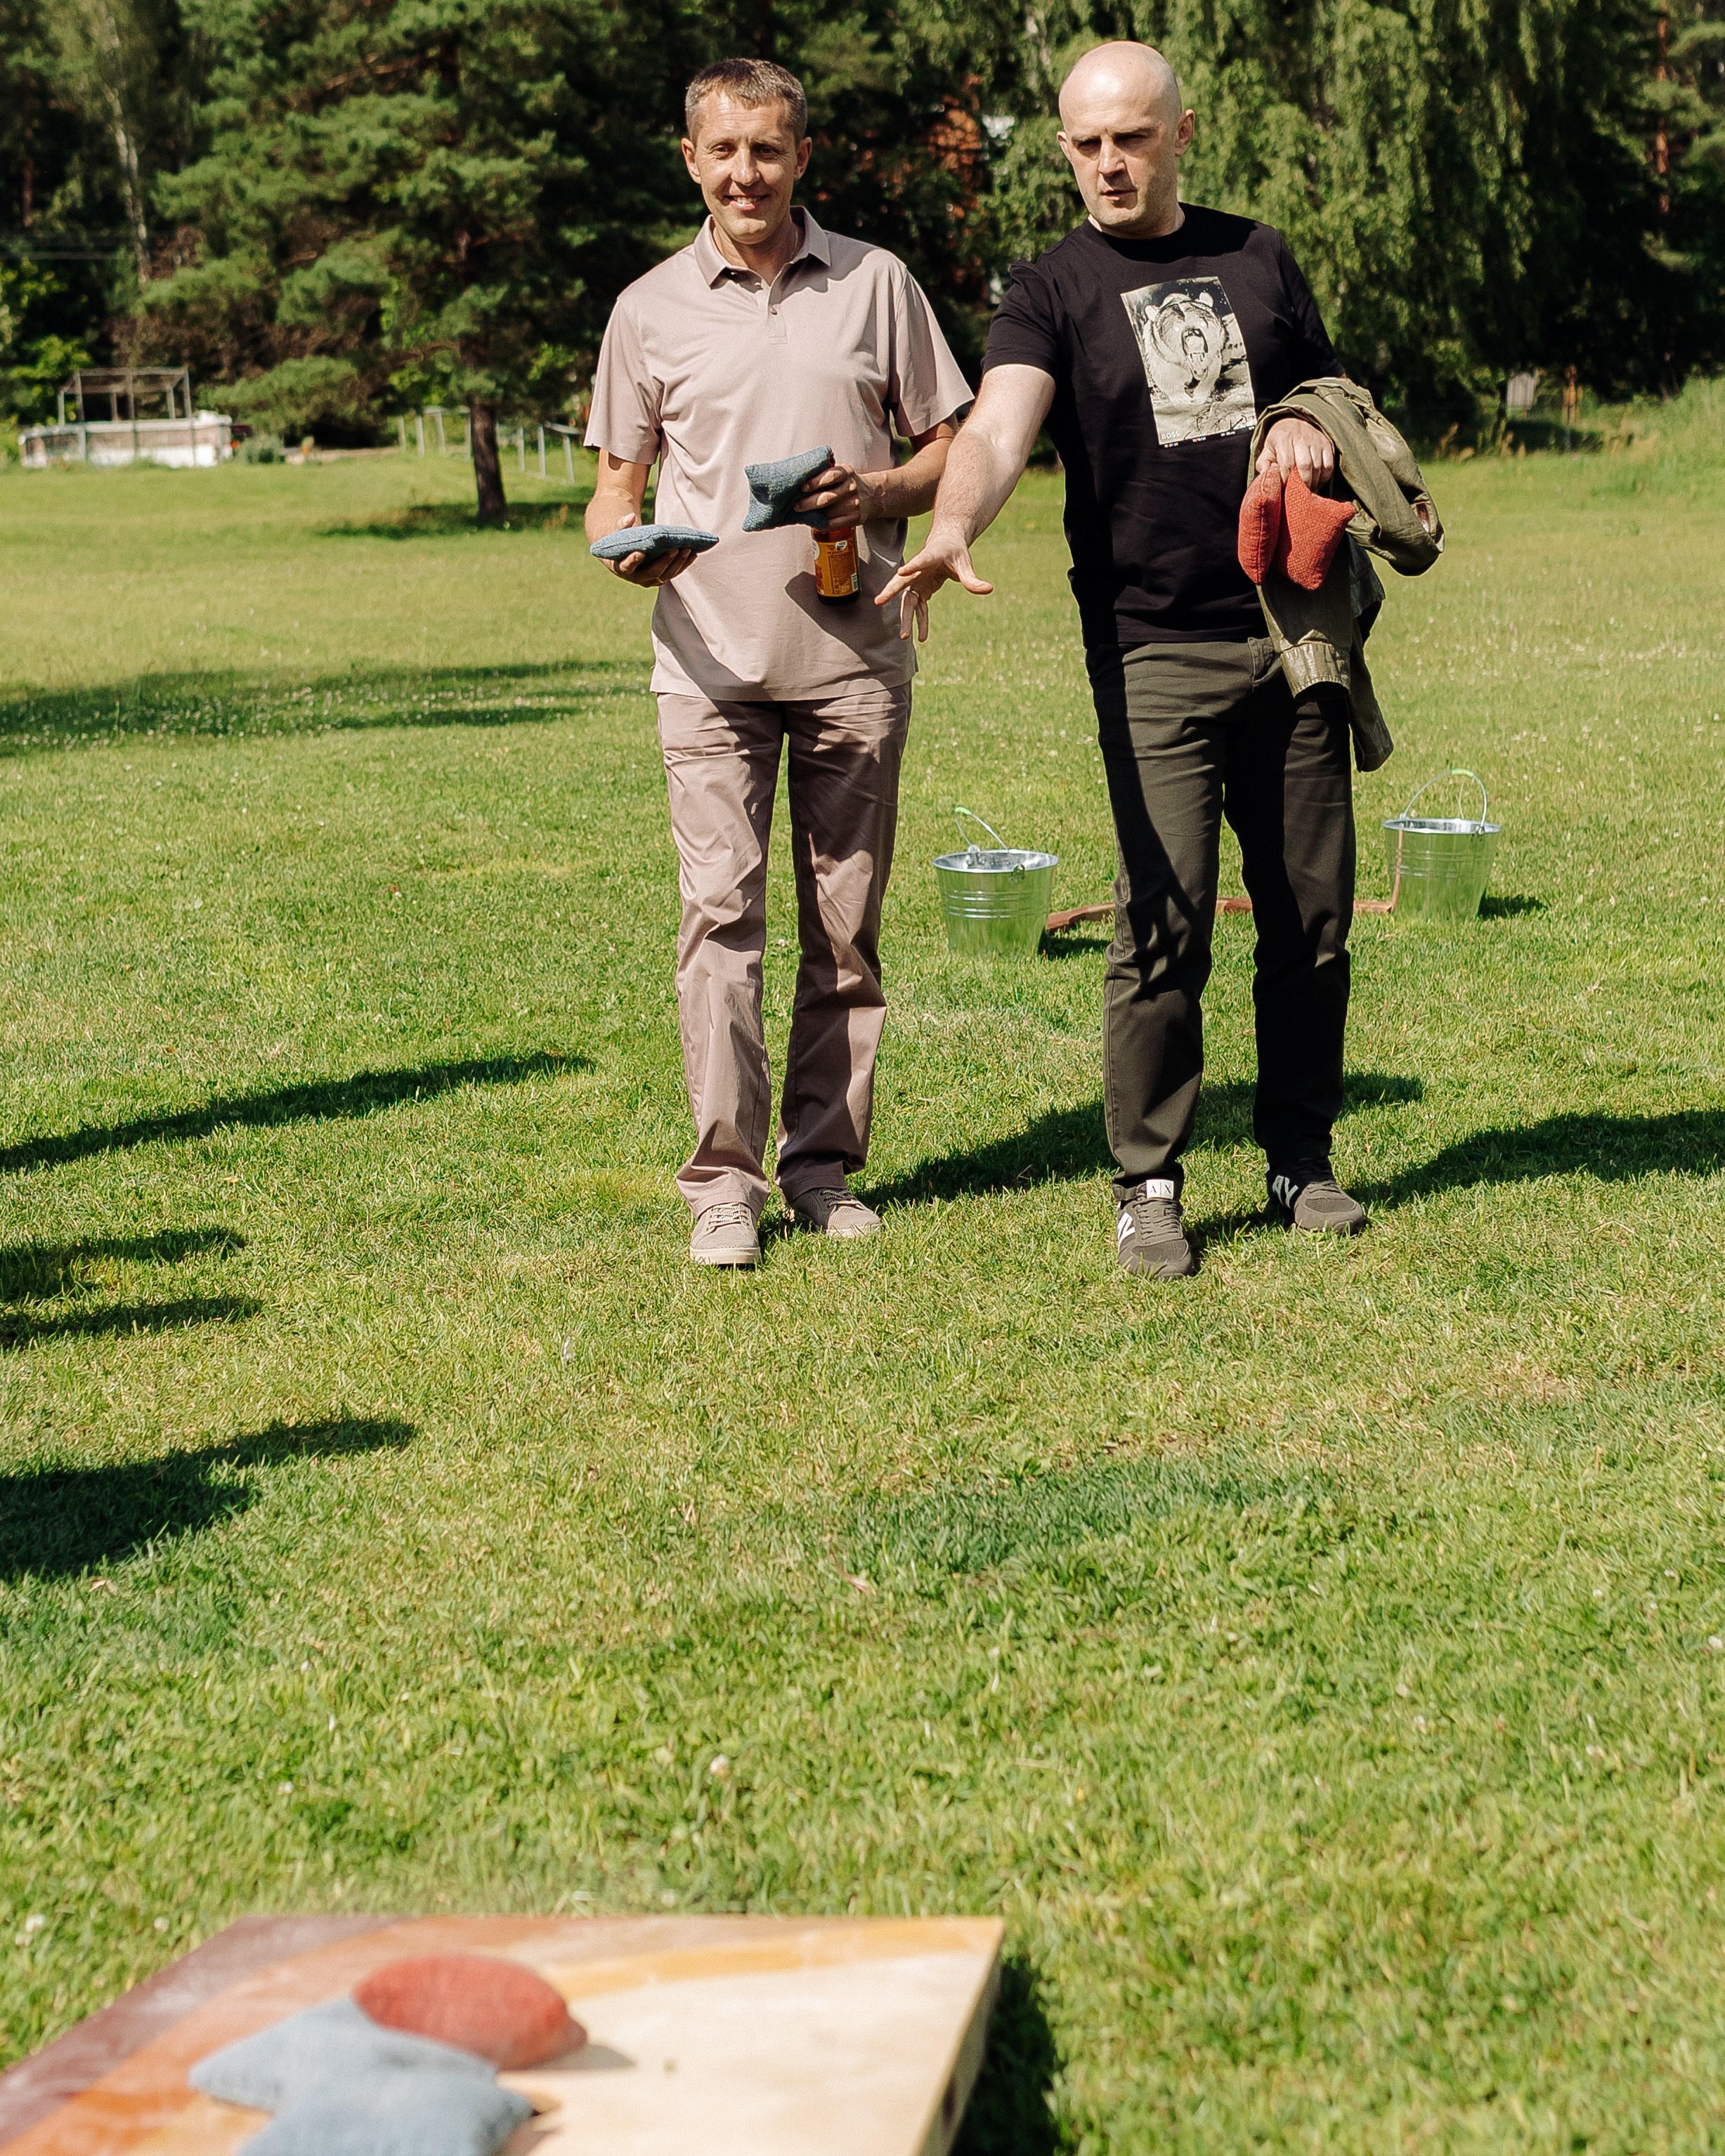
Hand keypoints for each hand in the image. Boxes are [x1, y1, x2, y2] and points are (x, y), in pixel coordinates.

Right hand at [600, 516, 696, 586]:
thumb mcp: (617, 532)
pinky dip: (684, 564)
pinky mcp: (662, 577)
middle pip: (653, 573)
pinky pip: (674, 573)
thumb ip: (621, 525)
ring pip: (666, 575)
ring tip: (688, 550)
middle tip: (675, 549)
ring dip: (678, 563)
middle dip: (665, 562)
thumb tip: (631, 517)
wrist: (626, 552)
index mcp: (622, 568)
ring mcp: (651, 580)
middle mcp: (637, 578)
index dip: (633, 561)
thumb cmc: (621, 540)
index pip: (626, 567)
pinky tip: (693, 554)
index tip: (640, 552)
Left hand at [793, 460, 875, 530]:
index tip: (802, 487)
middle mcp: (851, 488)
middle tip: (796, 506)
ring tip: (801, 514)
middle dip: (808, 502)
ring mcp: (853, 504)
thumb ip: (825, 472)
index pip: (829, 476)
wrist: (872, 496)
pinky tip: (813, 522)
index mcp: (846, 472)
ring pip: (828, 512)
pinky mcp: (854, 518)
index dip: (814, 482)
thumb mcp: (841, 472)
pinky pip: (833, 524)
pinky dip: (820, 524)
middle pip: (827, 497)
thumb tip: (799, 478)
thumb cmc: (847, 483)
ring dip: (812, 515)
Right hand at [875, 527, 991, 641]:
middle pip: (902, 582)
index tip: (901, 572)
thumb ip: (973, 579)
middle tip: (878, 602)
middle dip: (890, 592)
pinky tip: (923, 637)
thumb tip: (988, 589)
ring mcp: (916, 581)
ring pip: (907, 600)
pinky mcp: (920, 589)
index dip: (912, 567)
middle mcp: (918, 570)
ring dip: (906, 618)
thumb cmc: (955, 551)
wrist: (946, 544)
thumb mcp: (965, 563)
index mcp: (930, 557)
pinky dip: (920, 621)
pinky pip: (918, 608)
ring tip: (905, 637)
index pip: (920, 561)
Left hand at [1257, 418, 1334, 488]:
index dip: (1286, 479)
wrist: (1294, 424)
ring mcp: (1316, 440)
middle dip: (1301, 483)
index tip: (1284, 486)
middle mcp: (1302, 437)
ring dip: (1312, 483)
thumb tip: (1268, 476)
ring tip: (1305, 490)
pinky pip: (1329, 466)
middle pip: (1305, 465)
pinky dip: (1323, 478)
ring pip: (1318, 467)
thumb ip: (1264, 465)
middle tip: (1297, 492)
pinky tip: (1316, 484)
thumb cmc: (1279, 443)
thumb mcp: (1266, 451)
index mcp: (1284, 437)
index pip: (1287, 463)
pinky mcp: (1327, 445)